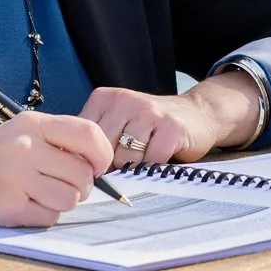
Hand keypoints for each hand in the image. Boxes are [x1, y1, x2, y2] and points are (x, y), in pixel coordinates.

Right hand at [0, 111, 112, 245]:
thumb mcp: (18, 134)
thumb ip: (54, 142)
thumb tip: (97, 164)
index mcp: (32, 123)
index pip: (90, 133)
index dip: (102, 155)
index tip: (97, 168)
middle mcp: (27, 146)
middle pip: (83, 174)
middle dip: (79, 187)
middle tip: (57, 187)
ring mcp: (17, 176)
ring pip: (70, 199)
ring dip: (60, 204)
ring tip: (36, 197)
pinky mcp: (9, 205)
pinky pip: (49, 218)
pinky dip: (42, 217)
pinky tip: (22, 208)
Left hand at [83, 75, 261, 169]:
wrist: (197, 114)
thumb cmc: (151, 129)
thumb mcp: (117, 125)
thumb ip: (94, 142)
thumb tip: (73, 171)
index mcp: (104, 99)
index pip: (82, 141)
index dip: (91, 161)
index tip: (102, 168)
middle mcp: (123, 100)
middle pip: (103, 152)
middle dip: (114, 167)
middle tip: (127, 166)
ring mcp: (149, 111)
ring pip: (126, 158)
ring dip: (136, 168)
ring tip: (145, 158)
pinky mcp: (171, 126)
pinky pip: (152, 161)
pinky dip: (155, 168)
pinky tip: (162, 156)